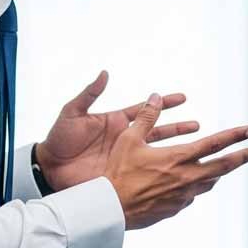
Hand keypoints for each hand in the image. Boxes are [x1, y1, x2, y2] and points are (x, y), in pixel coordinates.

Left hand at [35, 71, 199, 190]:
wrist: (50, 168)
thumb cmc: (59, 139)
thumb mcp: (72, 113)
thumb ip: (89, 94)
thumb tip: (104, 74)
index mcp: (115, 122)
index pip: (145, 110)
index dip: (163, 104)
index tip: (183, 98)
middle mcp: (123, 139)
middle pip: (157, 131)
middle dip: (178, 128)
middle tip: (197, 126)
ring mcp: (123, 157)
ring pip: (155, 152)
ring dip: (174, 150)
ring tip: (193, 150)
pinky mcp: (120, 173)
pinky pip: (143, 172)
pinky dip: (158, 171)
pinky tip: (173, 173)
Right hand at [104, 92, 247, 229]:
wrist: (110, 208)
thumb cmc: (118, 172)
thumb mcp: (129, 140)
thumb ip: (146, 118)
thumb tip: (155, 97)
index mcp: (178, 158)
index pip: (214, 144)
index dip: (235, 136)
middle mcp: (186, 178)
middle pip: (222, 167)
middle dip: (239, 158)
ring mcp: (183, 196)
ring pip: (209, 182)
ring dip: (218, 173)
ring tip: (223, 167)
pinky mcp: (175, 208)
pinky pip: (191, 195)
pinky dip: (195, 186)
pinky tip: (190, 183)